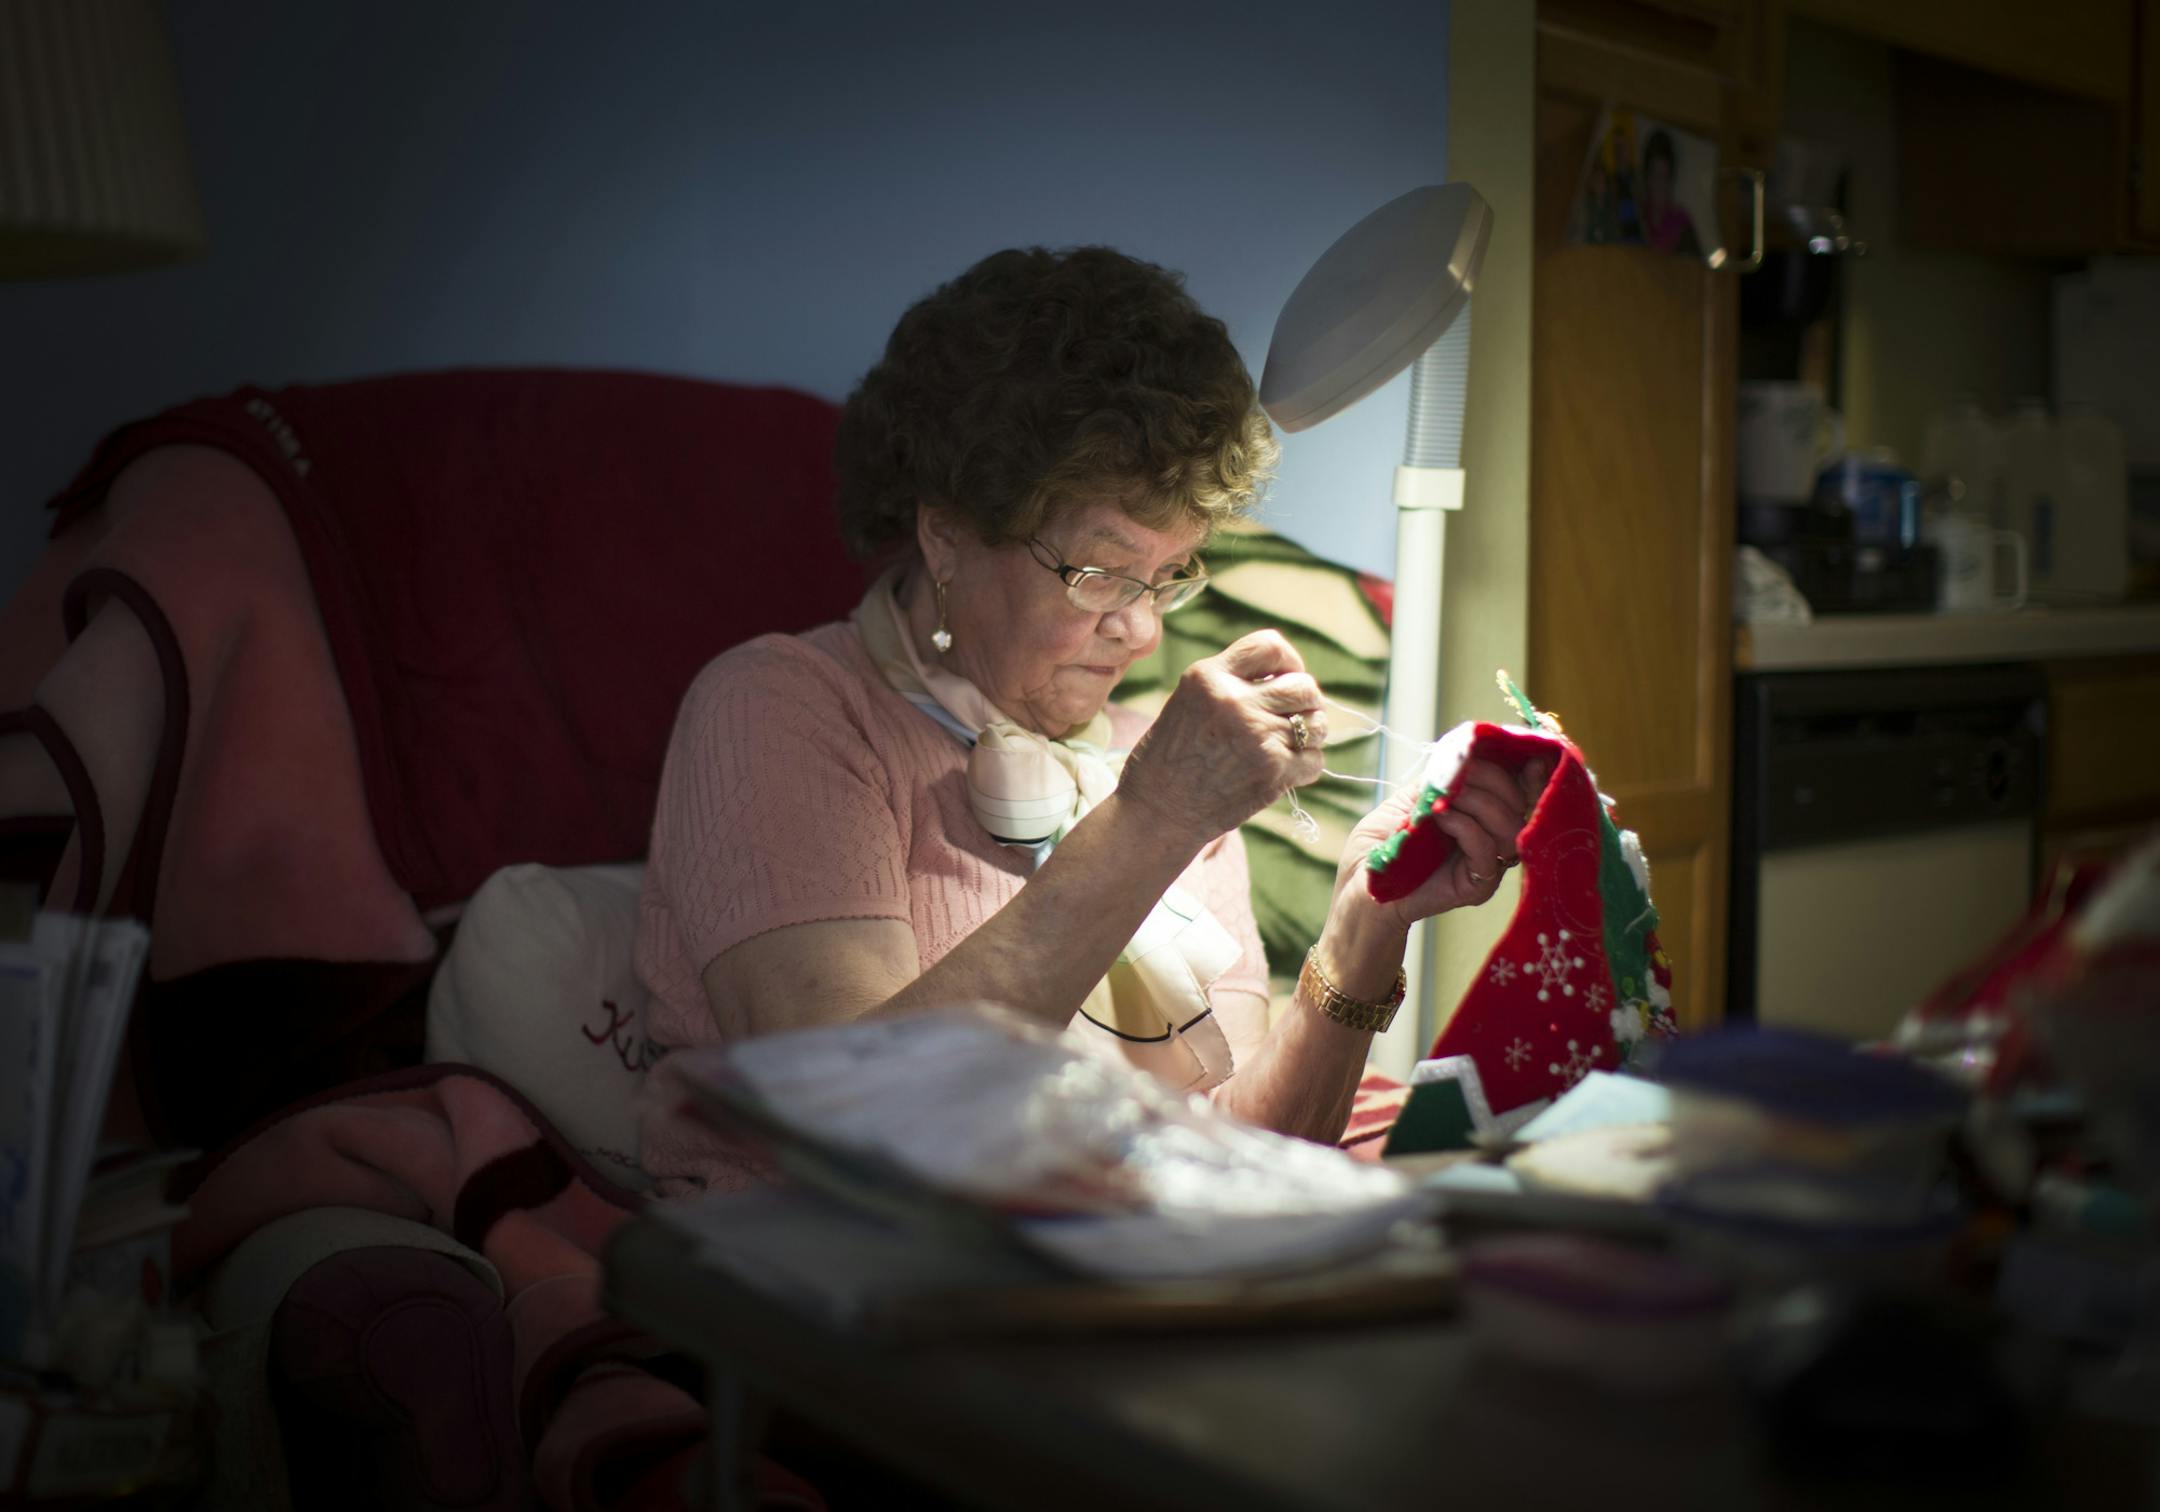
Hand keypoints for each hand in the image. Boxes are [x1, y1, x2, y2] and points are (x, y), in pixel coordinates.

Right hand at [1120, 630, 1326, 848]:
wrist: (1157, 811)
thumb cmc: (1170, 758)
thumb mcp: (1189, 701)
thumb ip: (1232, 683)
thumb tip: (1288, 679)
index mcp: (1209, 676)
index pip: (1270, 645)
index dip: (1289, 660)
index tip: (1285, 678)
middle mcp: (1235, 701)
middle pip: (1304, 685)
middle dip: (1306, 702)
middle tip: (1292, 718)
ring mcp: (1257, 735)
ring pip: (1317, 724)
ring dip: (1310, 735)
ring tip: (1287, 745)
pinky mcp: (1273, 770)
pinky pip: (1315, 760)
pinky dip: (1305, 767)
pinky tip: (1281, 772)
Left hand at [1333, 753, 1551, 930]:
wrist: (1360, 886)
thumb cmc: (1379, 846)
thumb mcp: (1410, 799)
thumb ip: (1441, 779)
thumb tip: (1468, 751)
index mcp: (1479, 817)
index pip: (1515, 791)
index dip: (1523, 771)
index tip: (1519, 752)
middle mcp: (1490, 840)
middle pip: (1517, 804)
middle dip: (1492, 779)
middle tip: (1459, 775)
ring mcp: (1486, 864)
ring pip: (1510, 826)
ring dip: (1478, 801)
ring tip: (1445, 799)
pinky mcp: (1476, 886)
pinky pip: (1487, 850)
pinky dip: (1465, 826)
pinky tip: (1440, 818)